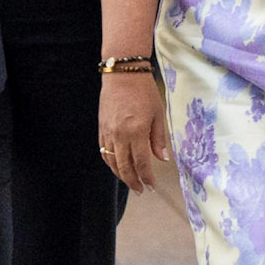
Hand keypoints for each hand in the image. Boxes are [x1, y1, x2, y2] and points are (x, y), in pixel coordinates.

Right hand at [98, 71, 170, 193]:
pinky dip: (111, 162)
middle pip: (124, 166)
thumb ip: (158, 138)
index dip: (146, 177)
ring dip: (121, 174)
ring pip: (112, 161)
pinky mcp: (101, 128)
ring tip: (130, 181)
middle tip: (140, 190)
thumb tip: (163, 158)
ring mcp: (108, 132)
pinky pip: (104, 151)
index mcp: (136, 131)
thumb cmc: (144, 91)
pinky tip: (117, 166)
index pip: (141, 162)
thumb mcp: (157, 114)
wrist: (122, 74)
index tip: (151, 186)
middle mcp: (120, 135)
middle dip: (133, 181)